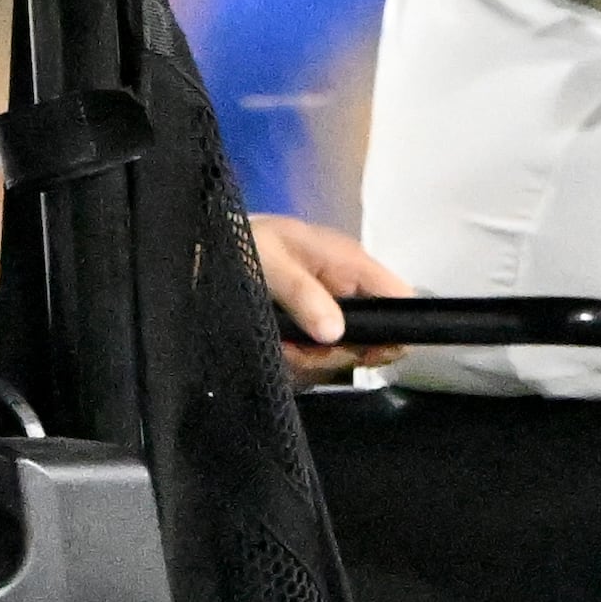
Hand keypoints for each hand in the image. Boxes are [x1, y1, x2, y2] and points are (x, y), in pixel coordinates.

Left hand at [249, 210, 411, 378]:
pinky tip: (274, 348)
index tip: (366, 353)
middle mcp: (345, 291)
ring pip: (340, 353)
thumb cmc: (241, 242)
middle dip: (336, 352)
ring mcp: (325, 313)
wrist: (203, 250)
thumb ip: (302, 293)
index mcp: (349, 263)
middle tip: (299, 350)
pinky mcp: (305, 331)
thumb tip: (336, 333)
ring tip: (280, 345)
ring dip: (310, 358)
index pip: (398, 297)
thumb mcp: (268, 260)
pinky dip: (294, 359)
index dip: (396, 328)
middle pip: (371, 337)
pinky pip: (314, 357)